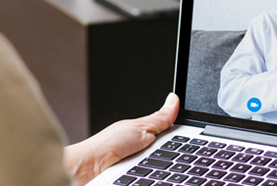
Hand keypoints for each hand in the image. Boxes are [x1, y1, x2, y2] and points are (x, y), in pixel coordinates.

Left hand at [63, 93, 179, 185]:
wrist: (90, 169)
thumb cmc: (107, 145)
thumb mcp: (139, 127)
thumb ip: (160, 118)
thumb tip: (173, 99)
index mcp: (150, 136)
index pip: (177, 138)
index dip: (183, 141)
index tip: (187, 143)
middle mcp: (149, 152)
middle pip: (173, 156)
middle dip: (170, 155)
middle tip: (159, 153)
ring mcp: (145, 168)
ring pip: (166, 170)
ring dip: (162, 169)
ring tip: (147, 165)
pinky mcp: (141, 179)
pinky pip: (156, 179)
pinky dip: (154, 177)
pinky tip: (146, 174)